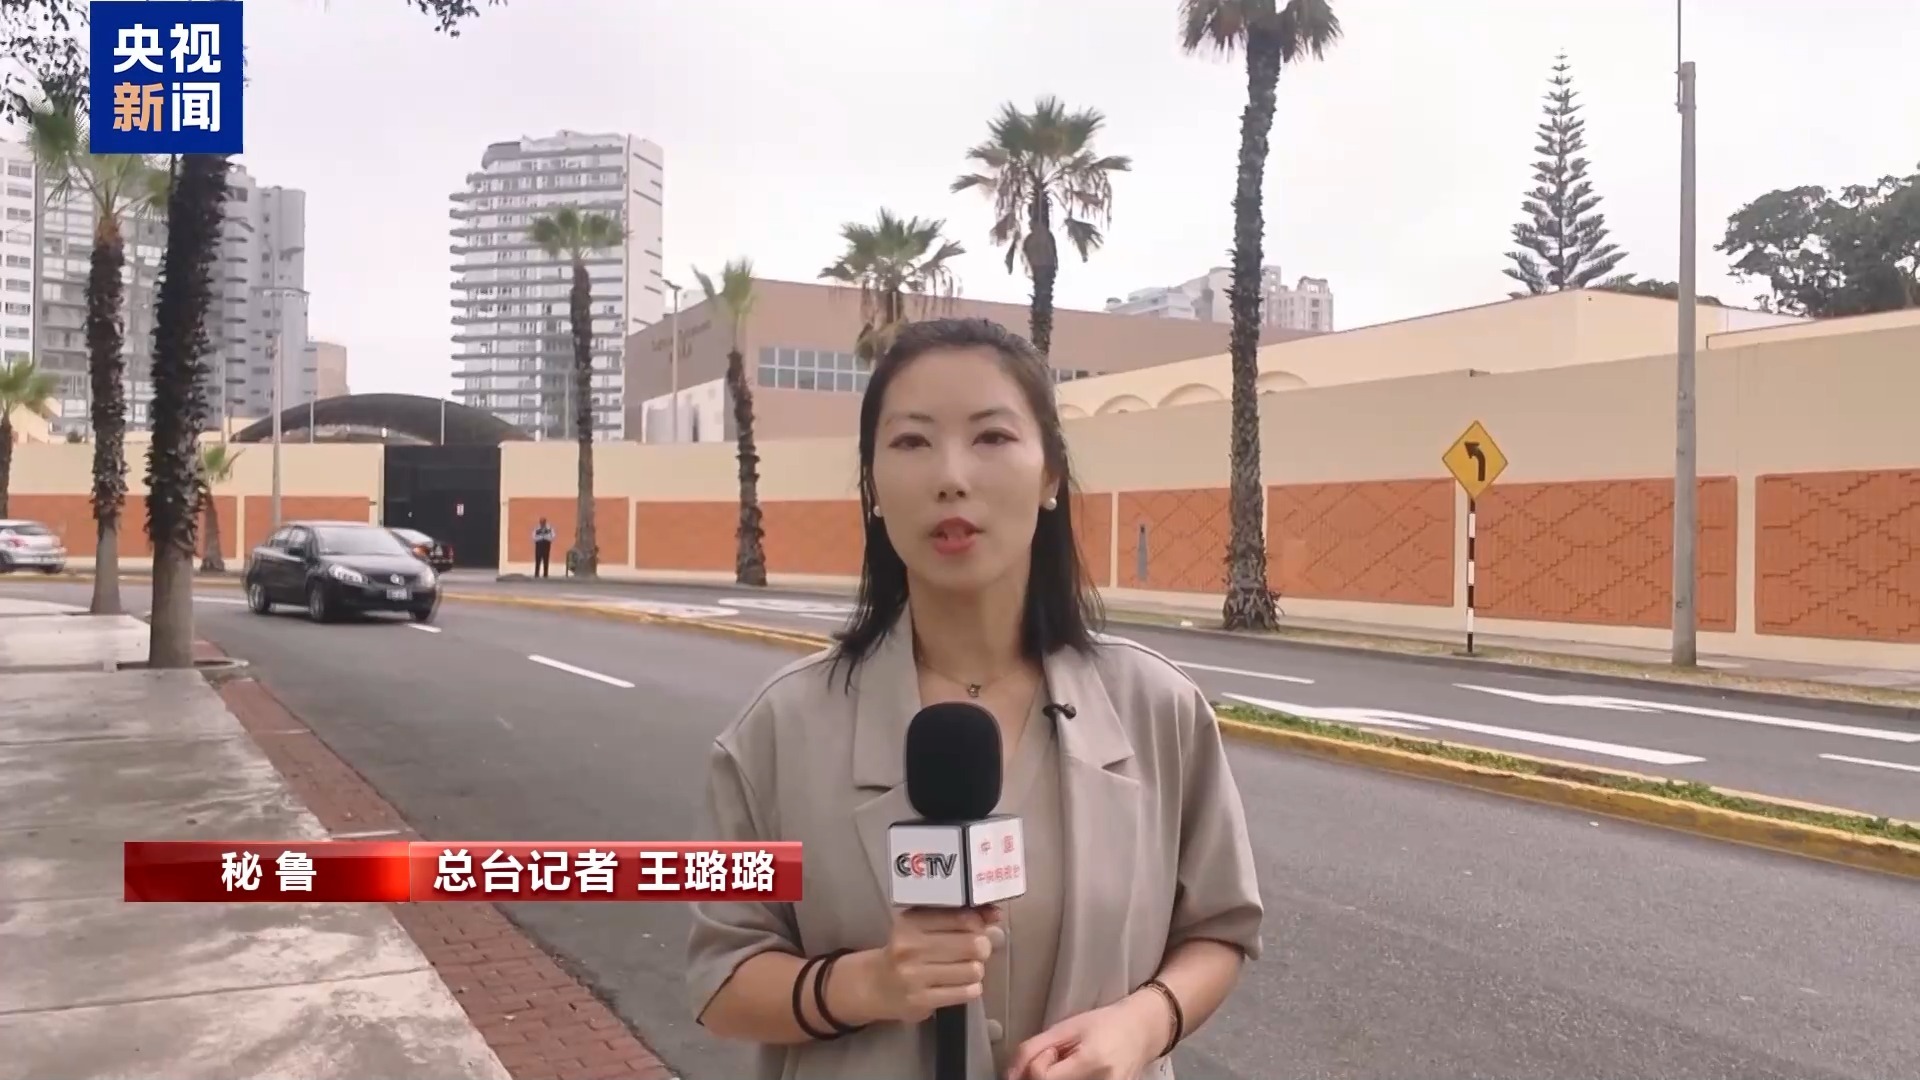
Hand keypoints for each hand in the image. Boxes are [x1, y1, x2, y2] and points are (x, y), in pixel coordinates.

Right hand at [861, 906, 999, 1023]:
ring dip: (976, 969)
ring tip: (966, 968)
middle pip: (973, 944)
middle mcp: (911, 948)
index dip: (979, 923)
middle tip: (977, 950)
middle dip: (982, 947)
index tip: (979, 928)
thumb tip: (995, 915)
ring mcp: (915, 977)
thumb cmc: (904, 950)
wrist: (874, 985)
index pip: (963, 918)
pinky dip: (971, 988)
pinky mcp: (921, 1001)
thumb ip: (957, 917)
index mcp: (911, 922)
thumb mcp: (922, 926)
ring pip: (973, 970)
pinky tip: (961, 984)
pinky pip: (965, 993)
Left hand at [1005, 992, 1167, 1079]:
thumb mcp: (1066, 1027)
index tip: (1049, 1052)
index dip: (1035, 1068)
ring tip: (1068, 1068)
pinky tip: (1075, 1075)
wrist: (1142, 1032)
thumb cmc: (1104, 1024)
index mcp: (1091, 1061)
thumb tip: (1007, 1077)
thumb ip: (1032, 1049)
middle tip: (1057, 1062)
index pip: (1043, 1079)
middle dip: (1043, 1078)